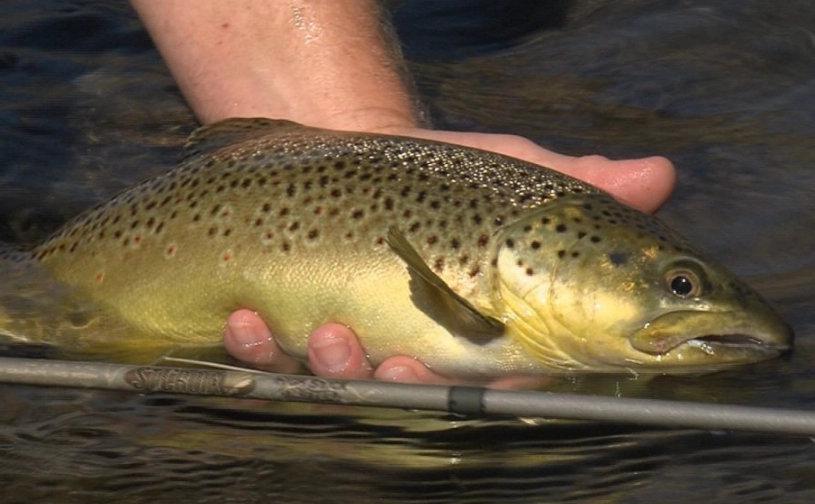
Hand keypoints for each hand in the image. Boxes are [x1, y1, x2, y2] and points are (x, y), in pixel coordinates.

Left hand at [223, 127, 675, 383]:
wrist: (358, 146)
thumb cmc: (449, 173)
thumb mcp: (516, 176)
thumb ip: (584, 187)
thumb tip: (659, 176)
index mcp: (475, 334)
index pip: (497, 379)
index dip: (493, 387)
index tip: (479, 374)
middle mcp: (414, 352)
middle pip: (408, 397)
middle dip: (395, 391)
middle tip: (389, 365)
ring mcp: (349, 344)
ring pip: (336, 385)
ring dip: (327, 369)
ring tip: (324, 332)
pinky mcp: (289, 327)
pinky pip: (267, 356)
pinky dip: (254, 346)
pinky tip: (246, 317)